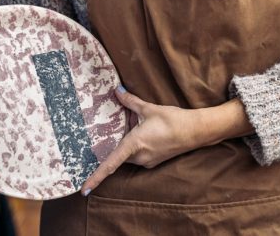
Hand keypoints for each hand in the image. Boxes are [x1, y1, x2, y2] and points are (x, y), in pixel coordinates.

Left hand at [79, 87, 207, 195]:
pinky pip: (139, 156)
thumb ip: (130, 101)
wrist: (195, 131)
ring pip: (129, 155)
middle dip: (114, 147)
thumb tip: (116, 90)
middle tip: (107, 136)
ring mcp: (148, 161)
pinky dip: (136, 147)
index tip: (84, 189)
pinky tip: (143, 133)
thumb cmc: (172, 120)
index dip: (96, 177)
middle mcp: (139, 157)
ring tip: (131, 129)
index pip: (110, 164)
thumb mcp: (149, 109)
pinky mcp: (155, 161)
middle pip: (118, 156)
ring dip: (127, 145)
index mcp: (134, 145)